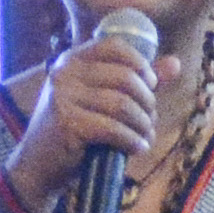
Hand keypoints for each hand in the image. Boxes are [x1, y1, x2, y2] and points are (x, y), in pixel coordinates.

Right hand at [24, 22, 162, 180]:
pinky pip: (114, 129)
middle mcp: (64, 73)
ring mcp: (63, 97)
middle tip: (149, 121)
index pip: (115, 46)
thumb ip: (137, 80)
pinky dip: (132, 141)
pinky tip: (137, 148)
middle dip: (146, 102)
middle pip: (125, 78)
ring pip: (123, 105)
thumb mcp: (101, 100)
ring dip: (142, 125)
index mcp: (71, 60)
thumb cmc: (74, 130)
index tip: (151, 86)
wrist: (38, 166)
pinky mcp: (67, 123)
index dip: (141, 64)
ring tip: (144, 137)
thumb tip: (175, 63)